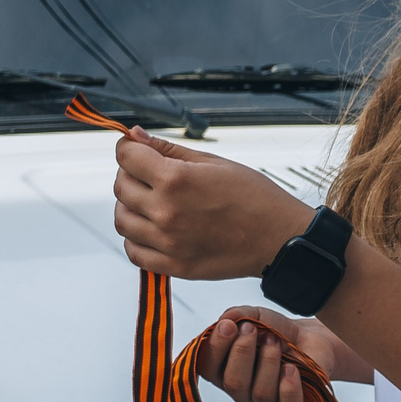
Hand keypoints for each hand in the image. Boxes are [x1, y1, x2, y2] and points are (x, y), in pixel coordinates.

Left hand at [110, 130, 313, 281]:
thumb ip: (168, 149)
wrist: (279, 238)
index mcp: (176, 180)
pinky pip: (134, 251)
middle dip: (130, 174)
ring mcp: (168, 243)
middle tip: (148, 174)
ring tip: (150, 201)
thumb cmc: (253, 196)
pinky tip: (152, 228)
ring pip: (122, 220)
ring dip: (129, 206)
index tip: (134, 149)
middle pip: (121, 187)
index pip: (126, 157)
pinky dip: (136, 238)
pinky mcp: (174, 266)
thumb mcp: (213, 162)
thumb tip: (134, 135)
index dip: (127, 148)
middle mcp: (166, 212)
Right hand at [194, 306, 373, 401]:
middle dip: (242, 353)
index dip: (215, 347)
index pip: (207, 367)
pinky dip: (289, 384)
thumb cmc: (277, 332)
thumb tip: (225, 319)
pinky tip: (291, 368)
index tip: (228, 326)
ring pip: (260, 392)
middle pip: (232, 383)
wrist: (310, 338)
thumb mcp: (254, 316)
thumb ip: (236, 315)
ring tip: (275, 341)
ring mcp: (265, 401)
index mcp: (223, 369)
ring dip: (267, 362)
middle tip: (252, 330)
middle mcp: (241, 388)